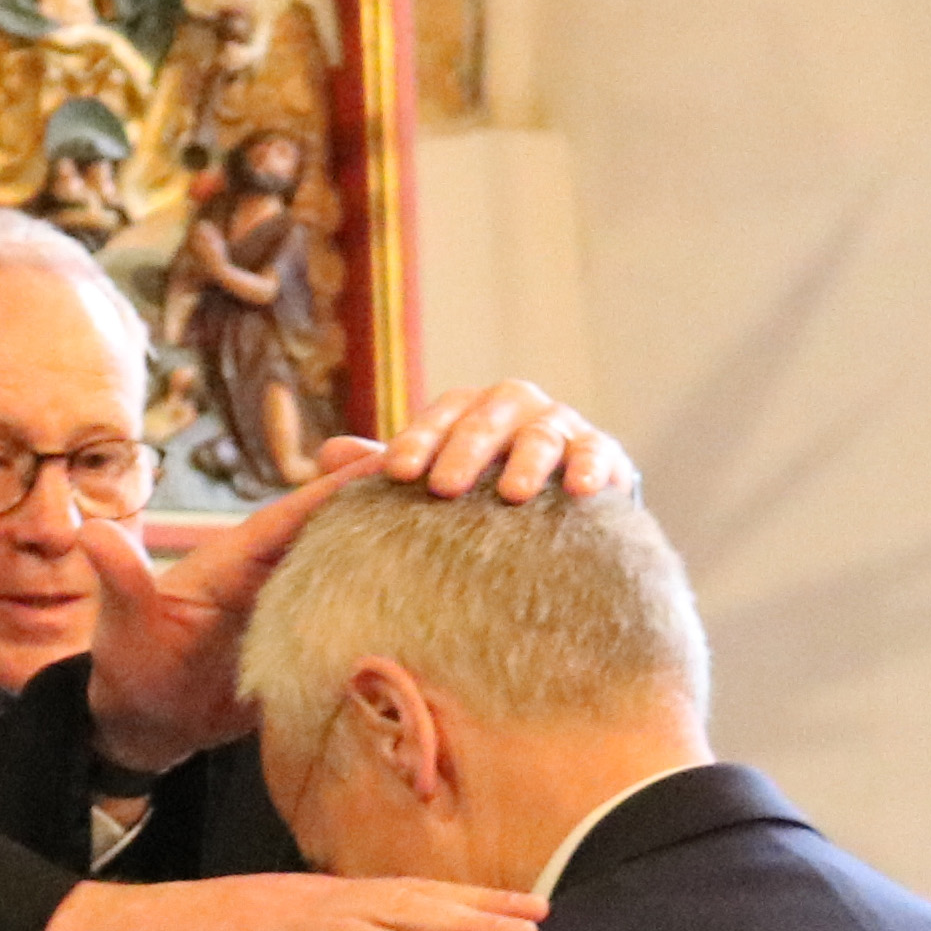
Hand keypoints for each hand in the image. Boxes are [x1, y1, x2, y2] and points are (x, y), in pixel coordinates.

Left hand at [80, 384, 633, 771]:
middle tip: (488, 467)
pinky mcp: (324, 630)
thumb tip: (85, 529)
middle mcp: (285, 563)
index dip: (354, 483)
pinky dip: (426, 588)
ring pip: (378, 551)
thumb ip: (118, 580)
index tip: (409, 458)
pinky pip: (379, 596)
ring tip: (505, 514)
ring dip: (432, 534)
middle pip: (356, 516)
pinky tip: (480, 585)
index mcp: (246, 553)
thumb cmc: (135, 676)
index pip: (306, 508)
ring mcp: (309, 595)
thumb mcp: (126, 629)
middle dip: (414, 491)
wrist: (145, 723)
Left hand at [376, 377, 633, 503]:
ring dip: (529, 462)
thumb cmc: (477, 499)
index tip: (396, 474)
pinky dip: (592, 467)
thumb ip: (386, 468)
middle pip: (490, 417)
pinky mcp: (604, 455)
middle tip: (445, 488)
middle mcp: (517, 409)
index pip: (443, 414)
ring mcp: (562, 428)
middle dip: (468, 449)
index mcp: (472, 411)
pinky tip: (581, 492)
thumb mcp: (433, 480)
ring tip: (514, 495)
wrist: (554, 521)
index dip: (419, 439)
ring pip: (544, 434)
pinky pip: (599, 454)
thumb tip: (326, 455)